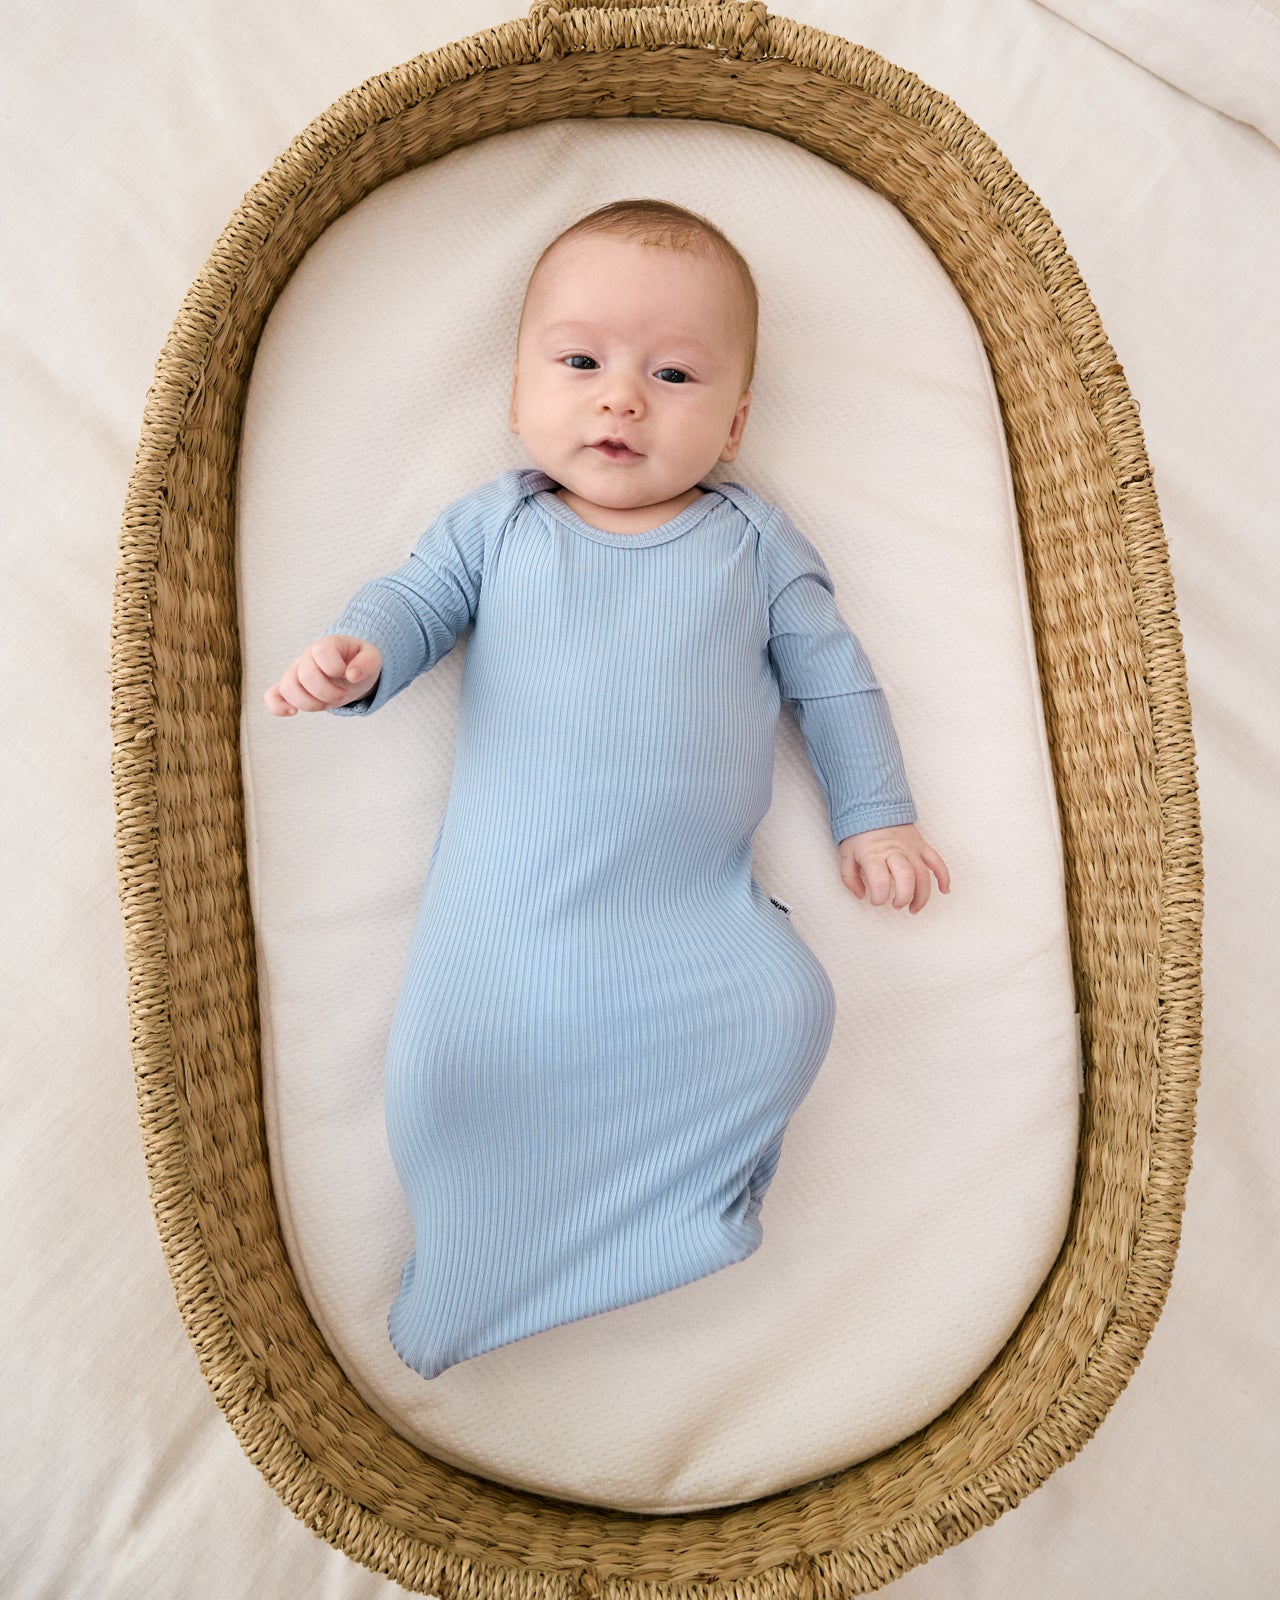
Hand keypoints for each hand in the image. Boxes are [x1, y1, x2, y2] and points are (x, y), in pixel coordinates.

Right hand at [263, 634, 382, 715]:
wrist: (349, 669)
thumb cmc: (358, 663)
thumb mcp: (372, 658)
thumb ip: (367, 662)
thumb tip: (352, 675)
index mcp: (326, 645)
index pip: (322, 652)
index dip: (336, 668)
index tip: (350, 675)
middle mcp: (307, 658)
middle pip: (306, 676)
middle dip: (328, 693)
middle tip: (343, 696)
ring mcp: (296, 673)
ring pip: (288, 688)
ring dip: (311, 703)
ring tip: (327, 704)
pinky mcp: (291, 688)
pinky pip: (272, 696)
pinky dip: (277, 706)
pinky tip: (292, 712)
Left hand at [838, 823, 950, 913]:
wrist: (872, 805)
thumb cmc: (858, 832)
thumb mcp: (846, 855)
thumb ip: (850, 878)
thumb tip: (861, 896)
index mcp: (874, 855)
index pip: (880, 881)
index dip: (879, 897)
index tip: (876, 901)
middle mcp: (895, 852)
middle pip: (907, 878)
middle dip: (904, 897)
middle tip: (896, 906)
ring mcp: (911, 848)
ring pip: (924, 875)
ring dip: (922, 895)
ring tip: (914, 908)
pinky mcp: (921, 845)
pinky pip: (937, 861)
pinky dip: (944, 876)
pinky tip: (944, 890)